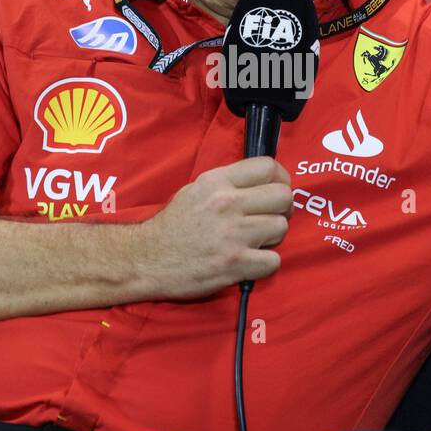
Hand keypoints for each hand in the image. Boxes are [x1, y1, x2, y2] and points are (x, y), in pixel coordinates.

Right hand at [135, 156, 292, 299]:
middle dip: (281, 209)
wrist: (146, 259)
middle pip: (283, 196)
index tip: (275, 191)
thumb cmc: (172, 226)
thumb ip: (228, 183)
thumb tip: (260, 182)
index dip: (280, 179)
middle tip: (269, 219)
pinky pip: (273, 261)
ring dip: (272, 238)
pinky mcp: (235, 263)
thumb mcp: (195, 190)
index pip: (268, 166)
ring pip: (281, 227)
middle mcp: (227, 203)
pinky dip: (264, 264)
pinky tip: (249, 262)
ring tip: (254, 242)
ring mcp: (233, 234)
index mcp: (217, 181)